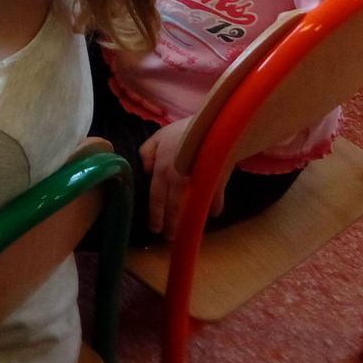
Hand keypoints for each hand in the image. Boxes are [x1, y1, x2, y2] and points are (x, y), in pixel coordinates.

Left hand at [139, 120, 223, 239]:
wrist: (212, 124)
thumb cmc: (184, 130)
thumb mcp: (159, 136)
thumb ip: (147, 152)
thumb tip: (145, 171)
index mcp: (162, 169)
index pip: (156, 197)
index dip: (155, 214)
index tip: (155, 228)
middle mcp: (177, 179)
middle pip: (172, 207)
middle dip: (171, 224)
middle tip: (169, 238)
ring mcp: (197, 181)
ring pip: (190, 207)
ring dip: (187, 221)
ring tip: (186, 232)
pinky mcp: (216, 180)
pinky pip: (214, 197)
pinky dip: (214, 206)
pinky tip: (213, 213)